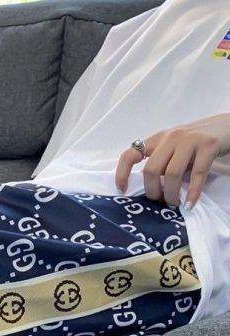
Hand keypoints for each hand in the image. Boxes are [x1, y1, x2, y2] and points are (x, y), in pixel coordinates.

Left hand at [114, 113, 229, 207]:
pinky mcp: (208, 145)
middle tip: (160, 201)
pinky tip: (189, 204)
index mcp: (157, 139)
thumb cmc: (195, 143)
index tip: (123, 191)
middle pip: (151, 170)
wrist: (226, 126)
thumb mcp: (172, 149)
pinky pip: (197, 174)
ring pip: (171, 174)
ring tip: (174, 202)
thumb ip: (160, 163)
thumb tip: (149, 191)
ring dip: (171, 194)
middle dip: (153, 191)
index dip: (122, 174)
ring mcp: (190, 140)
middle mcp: (170, 137)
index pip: (130, 154)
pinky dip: (192, 193)